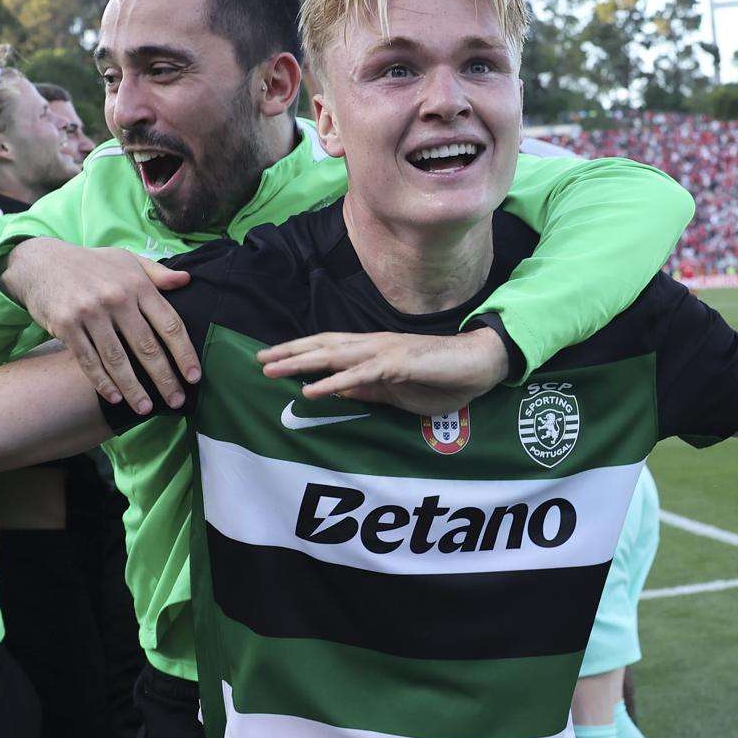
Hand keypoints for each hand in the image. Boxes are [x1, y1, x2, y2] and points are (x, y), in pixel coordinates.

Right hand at [1, 238, 199, 412]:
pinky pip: (88, 361)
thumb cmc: (90, 263)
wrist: (40, 261)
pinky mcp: (66, 326)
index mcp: (137, 284)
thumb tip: (186, 280)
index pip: (169, 324)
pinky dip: (102, 382)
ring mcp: (90, 313)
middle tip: (176, 401)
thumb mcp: (126, 259)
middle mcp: (116, 298)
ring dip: (133, 388)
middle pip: (147, 347)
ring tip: (145, 408)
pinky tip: (115, 398)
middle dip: (164, 378)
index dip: (184, 353)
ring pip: (117, 360)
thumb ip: (157, 273)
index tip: (194, 377)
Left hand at [258, 327, 509, 416]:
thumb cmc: (442, 378)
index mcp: (372, 351)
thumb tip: (338, 391)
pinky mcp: (397, 365)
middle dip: (289, 353)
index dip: (299, 353)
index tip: (272, 360)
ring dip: (301, 362)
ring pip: (333, 355)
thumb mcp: (396, 392)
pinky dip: (333, 382)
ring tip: (273, 369)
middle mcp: (373, 345)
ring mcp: (384, 352)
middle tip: (259, 360)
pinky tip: (312, 389)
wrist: (479, 365)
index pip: (328, 348)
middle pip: (322, 346)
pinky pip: (360, 375)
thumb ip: (368, 391)